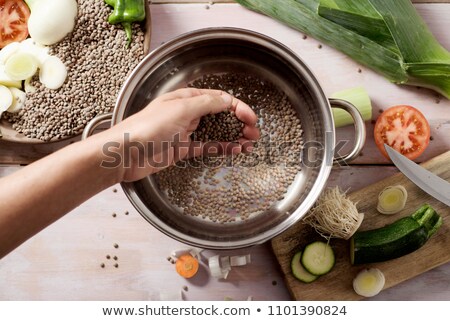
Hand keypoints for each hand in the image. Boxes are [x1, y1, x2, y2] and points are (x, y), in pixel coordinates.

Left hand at [99, 88, 259, 181]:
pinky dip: (222, 147)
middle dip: (240, 122)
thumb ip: (206, 104)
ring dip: (234, 136)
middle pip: (221, 114)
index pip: (219, 99)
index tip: (251, 119)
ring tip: (249, 144)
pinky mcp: (183, 148)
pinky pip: (208, 146)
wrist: (126, 153)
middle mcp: (188, 112)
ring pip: (217, 131)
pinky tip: (235, 150)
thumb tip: (227, 100)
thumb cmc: (147, 127)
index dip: (238, 107)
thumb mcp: (180, 109)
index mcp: (187, 98)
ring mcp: (187, 131)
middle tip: (254, 133)